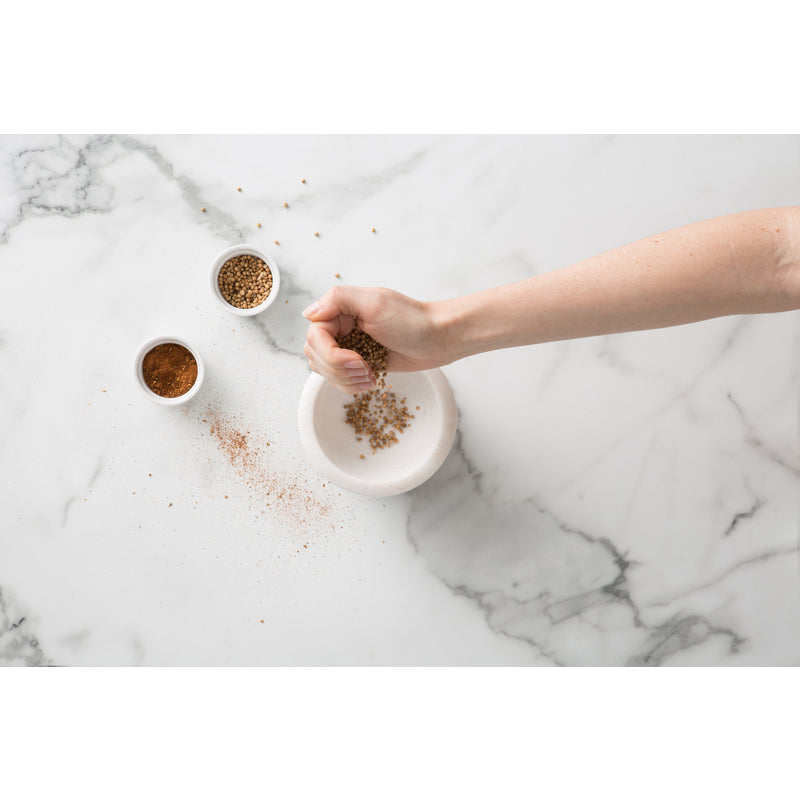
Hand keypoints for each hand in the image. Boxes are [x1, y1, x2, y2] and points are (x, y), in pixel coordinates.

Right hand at [302, 286, 449, 393]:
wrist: (438, 339)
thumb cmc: (413, 320)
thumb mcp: (376, 302)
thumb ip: (338, 300)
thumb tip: (308, 313)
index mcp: (340, 309)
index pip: (314, 336)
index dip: (331, 354)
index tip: (356, 359)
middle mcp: (340, 326)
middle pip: (316, 356)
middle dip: (338, 369)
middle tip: (365, 369)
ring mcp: (348, 346)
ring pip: (324, 370)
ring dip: (344, 380)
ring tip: (368, 376)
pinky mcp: (358, 363)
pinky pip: (339, 380)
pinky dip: (351, 385)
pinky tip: (370, 381)